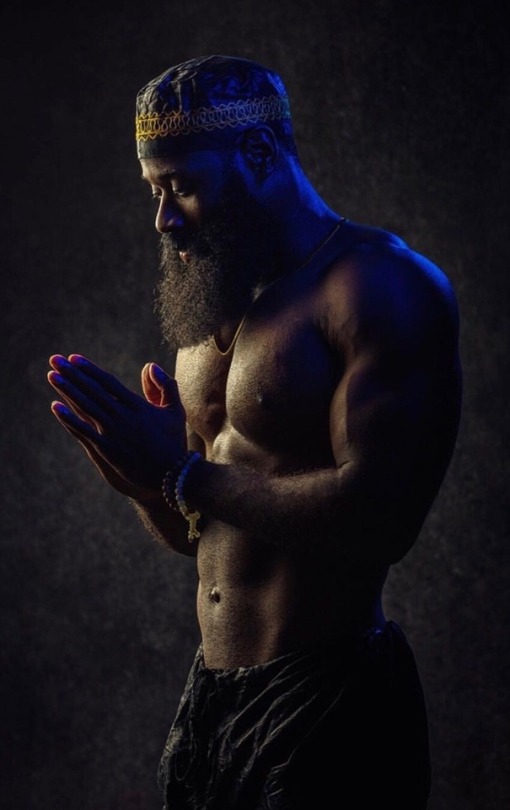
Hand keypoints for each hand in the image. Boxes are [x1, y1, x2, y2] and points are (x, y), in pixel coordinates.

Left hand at [47, 354, 187, 500]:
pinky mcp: (109, 451)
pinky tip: (56, 407)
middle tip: (55, 360)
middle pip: (93, 391)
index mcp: (138, 406)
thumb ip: (165, 386)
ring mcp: (115, 434)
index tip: (74, 359)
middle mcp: (124, 417)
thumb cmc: (174, 441)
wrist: (174, 474)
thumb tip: (150, 365)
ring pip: (86, 407)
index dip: (90, 370)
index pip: (109, 383)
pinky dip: (70, 419)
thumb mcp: (175, 411)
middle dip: (73, 374)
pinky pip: (85, 432)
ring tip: (52, 375)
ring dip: (68, 390)